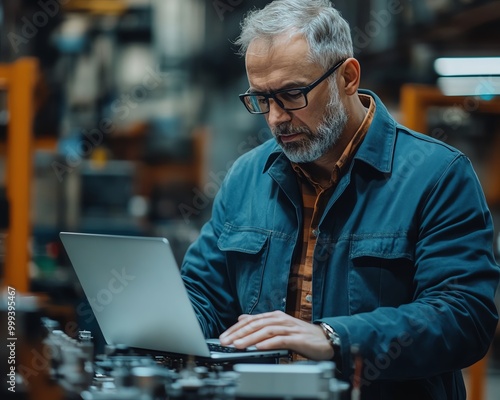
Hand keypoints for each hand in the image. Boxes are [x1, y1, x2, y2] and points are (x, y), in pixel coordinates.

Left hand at [219, 310, 333, 359]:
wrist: (326, 339)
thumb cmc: (301, 334)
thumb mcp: (279, 326)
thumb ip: (261, 322)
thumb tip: (242, 317)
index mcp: (275, 316)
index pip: (252, 320)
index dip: (236, 328)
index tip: (224, 337)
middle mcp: (281, 320)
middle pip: (256, 324)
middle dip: (239, 333)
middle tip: (226, 341)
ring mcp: (290, 328)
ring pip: (266, 331)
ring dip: (251, 338)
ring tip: (239, 345)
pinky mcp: (298, 338)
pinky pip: (282, 340)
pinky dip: (269, 343)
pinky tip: (259, 347)